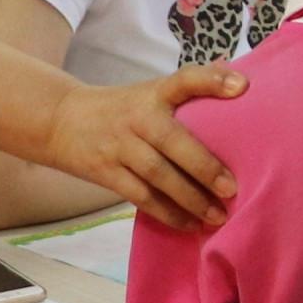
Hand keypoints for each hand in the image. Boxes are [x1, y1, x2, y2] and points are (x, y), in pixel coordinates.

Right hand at [47, 65, 245, 226]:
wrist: (60, 121)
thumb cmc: (121, 109)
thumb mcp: (149, 91)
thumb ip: (188, 90)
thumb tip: (237, 78)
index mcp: (154, 93)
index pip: (184, 79)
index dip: (212, 80)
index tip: (242, 87)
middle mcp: (137, 117)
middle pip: (173, 141)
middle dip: (204, 167)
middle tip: (232, 189)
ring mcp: (120, 146)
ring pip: (158, 175)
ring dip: (190, 199)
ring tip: (217, 216)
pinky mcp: (107, 172)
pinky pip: (141, 197)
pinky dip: (167, 214)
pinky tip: (190, 225)